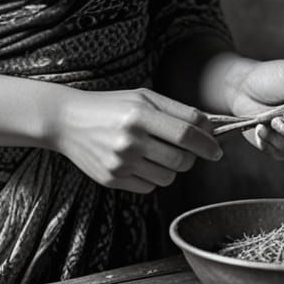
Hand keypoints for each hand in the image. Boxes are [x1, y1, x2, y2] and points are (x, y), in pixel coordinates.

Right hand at [53, 87, 222, 193]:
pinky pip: (150, 186)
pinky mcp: (112, 180)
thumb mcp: (142, 97)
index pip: (186, 134)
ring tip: (157, 152)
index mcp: (139, 114)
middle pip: (181, 160)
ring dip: (171, 167)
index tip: (216, 149)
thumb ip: (177, 111)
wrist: (67, 121)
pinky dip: (152, 176)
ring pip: (168, 177)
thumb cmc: (111, 105)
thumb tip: (210, 128)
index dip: (207, 143)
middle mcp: (129, 139)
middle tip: (186, 149)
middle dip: (192, 157)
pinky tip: (139, 160)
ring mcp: (120, 162)